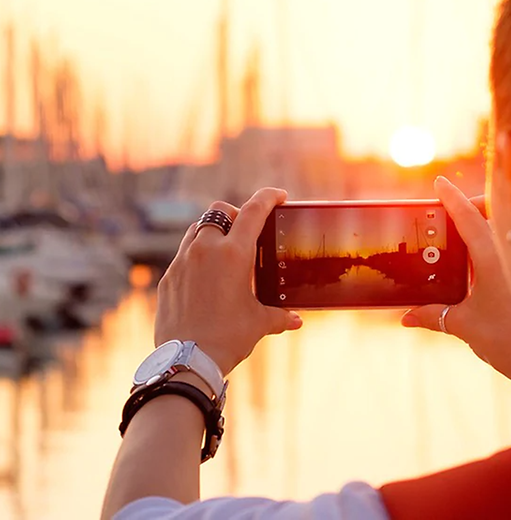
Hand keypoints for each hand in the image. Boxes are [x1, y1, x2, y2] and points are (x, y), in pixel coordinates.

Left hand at [154, 188, 301, 375]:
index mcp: (233, 254)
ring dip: (213, 231)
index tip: (279, 195)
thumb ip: (280, 315)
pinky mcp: (168, 278)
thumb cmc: (228, 338)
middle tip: (248, 229)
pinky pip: (183, 254)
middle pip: (219, 210)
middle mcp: (205, 250)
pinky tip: (207, 276)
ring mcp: (182, 262)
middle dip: (236, 213)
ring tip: (226, 250)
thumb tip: (296, 320)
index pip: (253, 210)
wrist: (187, 360)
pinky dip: (197, 256)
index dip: (269, 197)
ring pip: (197, 228)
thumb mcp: (259, 323)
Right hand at [402, 177, 510, 403]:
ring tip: (464, 241)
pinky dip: (498, 246)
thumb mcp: (465, 326)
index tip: (439, 183)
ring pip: (505, 230)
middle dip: (474, 207)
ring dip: (487, 226)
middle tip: (452, 216)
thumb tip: (407, 317)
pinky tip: (484, 268)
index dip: (451, 198)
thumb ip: (434, 316)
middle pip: (492, 213)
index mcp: (491, 257)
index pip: (468, 216)